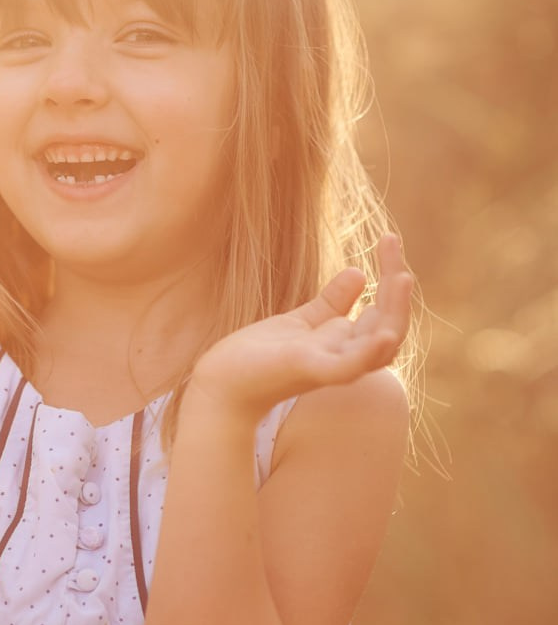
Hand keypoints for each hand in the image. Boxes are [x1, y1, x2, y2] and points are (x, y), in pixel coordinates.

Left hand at [190, 233, 412, 420]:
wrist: (222, 385)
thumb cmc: (259, 357)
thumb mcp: (301, 321)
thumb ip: (331, 303)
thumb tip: (358, 273)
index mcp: (345, 344)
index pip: (384, 311)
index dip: (391, 276)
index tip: (388, 239)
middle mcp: (345, 356)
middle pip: (390, 324)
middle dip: (396, 285)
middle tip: (391, 241)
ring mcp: (329, 366)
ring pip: (380, 347)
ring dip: (395, 313)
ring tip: (401, 277)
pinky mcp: (308, 371)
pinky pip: (347, 368)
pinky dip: (368, 354)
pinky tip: (384, 335)